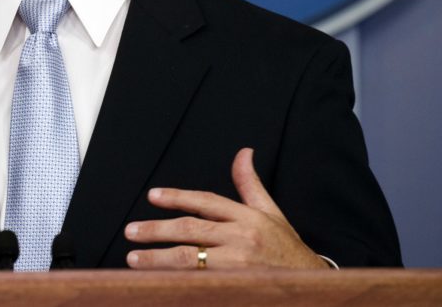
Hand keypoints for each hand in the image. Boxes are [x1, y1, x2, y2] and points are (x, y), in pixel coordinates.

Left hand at [124, 148, 326, 269]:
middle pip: (190, 230)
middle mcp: (242, 240)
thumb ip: (250, 184)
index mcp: (248, 218)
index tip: (152, 196)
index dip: (177, 197)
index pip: (205, 202)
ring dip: (158, 260)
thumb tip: (243, 152)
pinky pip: (199, 284)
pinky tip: (157, 283)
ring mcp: (238, 268)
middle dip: (156, 230)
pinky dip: (177, 282)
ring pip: (189, 259)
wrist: (311, 286)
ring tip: (134, 259)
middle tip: (131, 232)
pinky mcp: (236, 288)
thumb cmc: (286, 249)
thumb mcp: (271, 213)